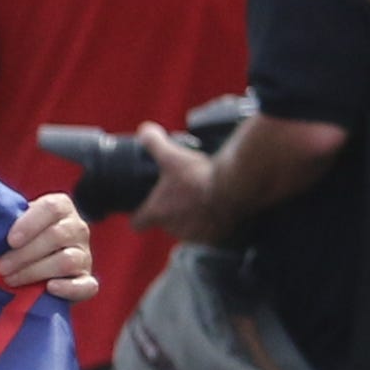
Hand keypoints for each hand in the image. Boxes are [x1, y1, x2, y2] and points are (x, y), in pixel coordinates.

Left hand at [0, 188, 94, 300]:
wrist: (41, 260)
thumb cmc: (22, 238)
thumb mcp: (16, 223)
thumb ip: (8, 221)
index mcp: (61, 207)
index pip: (52, 208)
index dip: (29, 224)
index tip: (10, 241)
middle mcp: (77, 228)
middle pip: (57, 236)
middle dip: (25, 254)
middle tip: (1, 267)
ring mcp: (84, 255)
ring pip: (67, 261)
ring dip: (35, 272)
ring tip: (11, 279)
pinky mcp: (87, 281)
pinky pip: (87, 286)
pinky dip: (69, 288)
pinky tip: (49, 288)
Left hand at [129, 120, 224, 243]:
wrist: (232, 188)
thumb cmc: (199, 175)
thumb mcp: (172, 155)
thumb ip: (154, 143)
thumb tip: (144, 131)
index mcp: (158, 212)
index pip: (137, 223)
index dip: (139, 215)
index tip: (143, 209)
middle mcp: (174, 228)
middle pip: (165, 223)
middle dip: (170, 211)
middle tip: (180, 194)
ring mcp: (195, 235)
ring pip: (187, 228)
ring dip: (191, 218)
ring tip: (200, 199)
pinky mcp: (214, 238)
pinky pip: (208, 232)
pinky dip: (211, 223)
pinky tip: (216, 207)